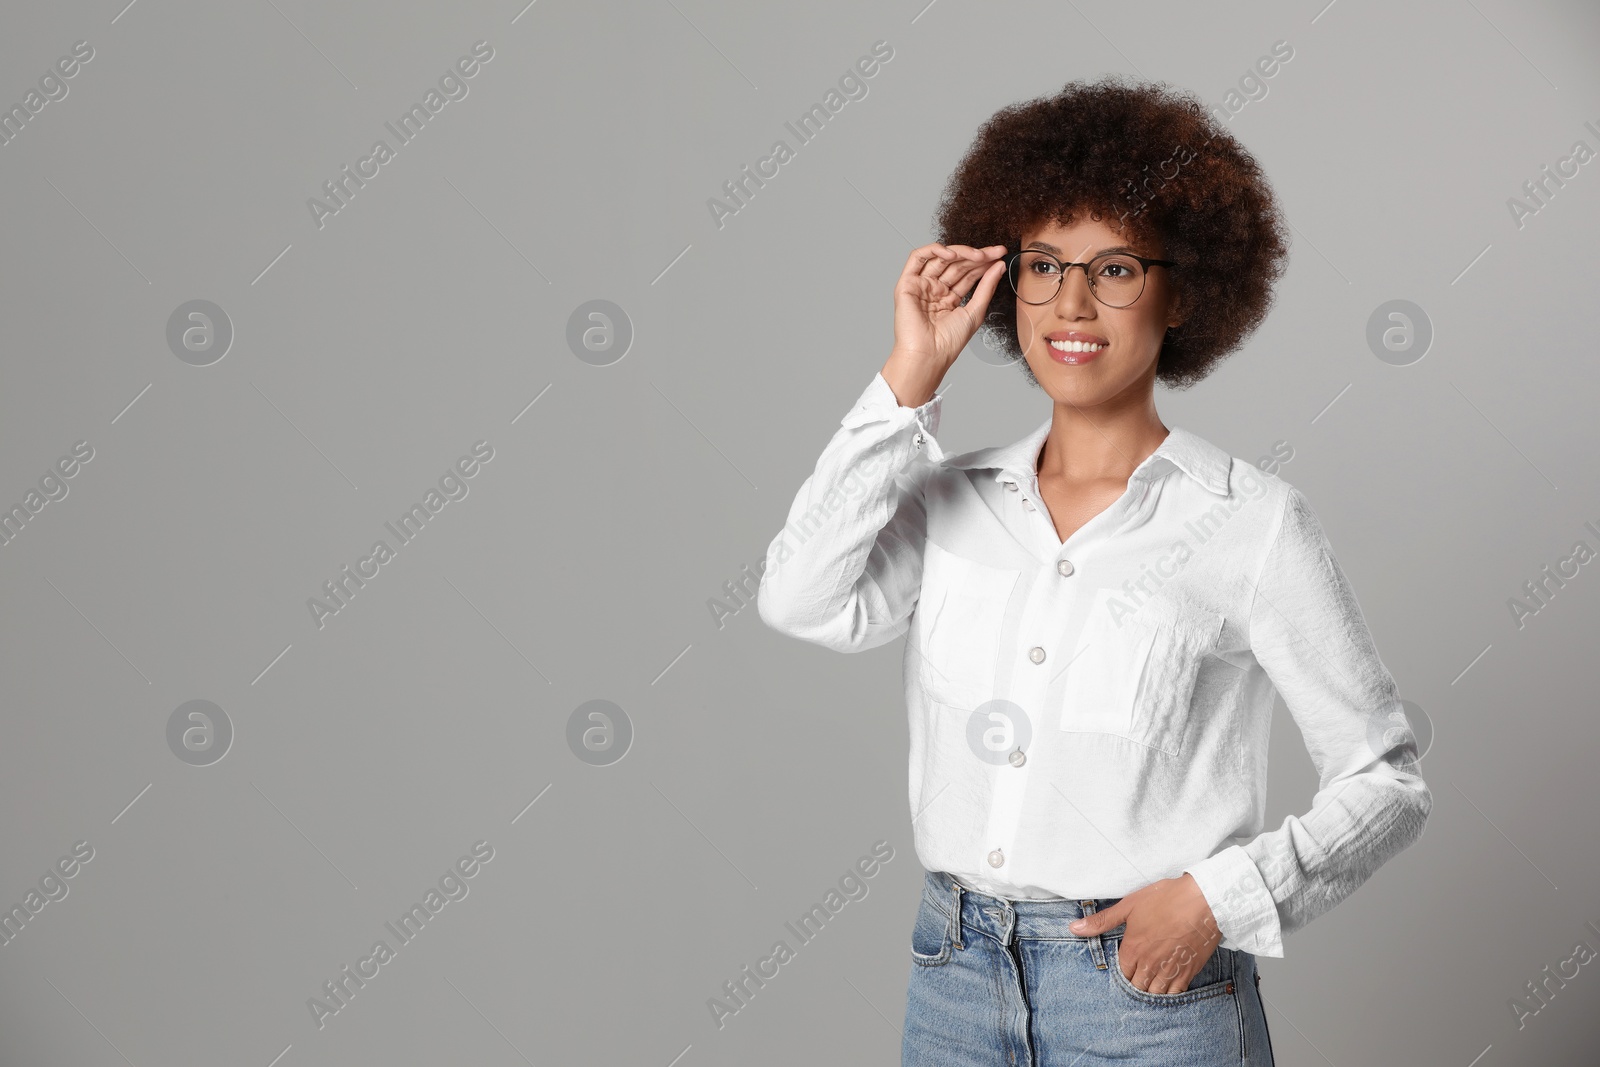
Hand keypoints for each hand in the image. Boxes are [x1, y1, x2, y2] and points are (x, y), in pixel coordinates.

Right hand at [880, 242, 1006, 406]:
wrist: (929, 354)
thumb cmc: (949, 342)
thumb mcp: (975, 311)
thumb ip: (986, 286)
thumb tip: (998, 265)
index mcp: (949, 298)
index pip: (968, 274)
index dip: (984, 263)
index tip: (1000, 255)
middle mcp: (934, 290)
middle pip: (957, 265)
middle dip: (977, 256)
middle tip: (994, 252)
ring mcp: (921, 285)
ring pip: (940, 258)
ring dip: (961, 252)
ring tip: (979, 255)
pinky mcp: (907, 283)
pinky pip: (918, 257)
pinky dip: (934, 250)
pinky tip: (952, 254)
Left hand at [1067, 874, 1221, 993]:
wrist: (1204, 901)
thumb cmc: (1166, 899)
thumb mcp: (1129, 905)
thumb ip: (1102, 921)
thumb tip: (1073, 928)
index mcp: (1133, 949)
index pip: (1121, 973)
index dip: (1121, 971)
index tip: (1125, 966)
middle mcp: (1150, 964)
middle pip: (1136, 986)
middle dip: (1134, 983)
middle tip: (1136, 976)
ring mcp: (1170, 970)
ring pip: (1154, 993)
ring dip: (1150, 990)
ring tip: (1149, 984)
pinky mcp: (1189, 971)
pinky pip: (1175, 993)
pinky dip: (1169, 994)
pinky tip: (1167, 988)